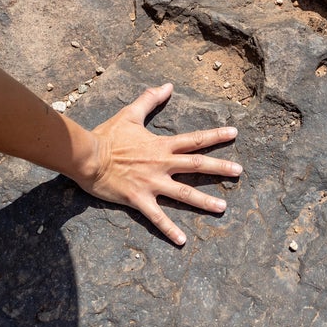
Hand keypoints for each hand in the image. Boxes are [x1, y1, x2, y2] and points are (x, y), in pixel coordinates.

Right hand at [80, 83, 241, 245]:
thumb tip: (166, 85)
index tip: (235, 133)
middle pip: (197, 165)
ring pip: (184, 193)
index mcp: (162, 145)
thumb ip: (149, 100)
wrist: (87, 157)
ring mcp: (153, 183)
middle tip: (240, 171)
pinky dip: (170, 230)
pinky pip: (157, 217)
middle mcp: (162, 164)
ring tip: (223, 208)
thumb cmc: (107, 136)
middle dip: (220, 168)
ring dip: (205, 201)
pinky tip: (183, 241)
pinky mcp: (139, 199)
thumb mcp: (130, 114)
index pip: (195, 139)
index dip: (216, 135)